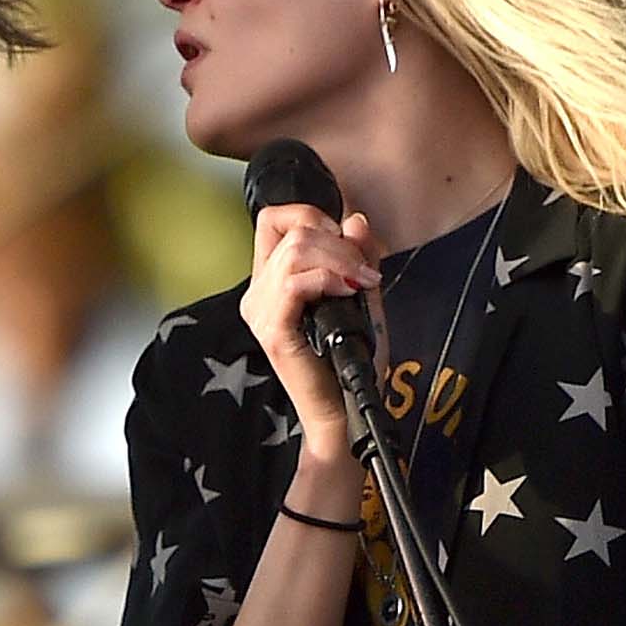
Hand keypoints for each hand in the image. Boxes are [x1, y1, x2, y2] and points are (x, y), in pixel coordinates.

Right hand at [240, 203, 381, 459]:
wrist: (347, 410)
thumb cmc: (351, 362)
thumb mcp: (362, 295)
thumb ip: (358, 257)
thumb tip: (354, 219)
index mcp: (272, 282)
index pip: (274, 220)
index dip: (312, 215)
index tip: (346, 242)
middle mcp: (258, 293)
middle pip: (291, 231)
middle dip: (339, 242)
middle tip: (366, 271)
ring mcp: (261, 313)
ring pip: (295, 252)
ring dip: (339, 260)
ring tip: (362, 283)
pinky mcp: (273, 331)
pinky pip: (295, 283)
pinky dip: (328, 278)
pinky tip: (348, 292)